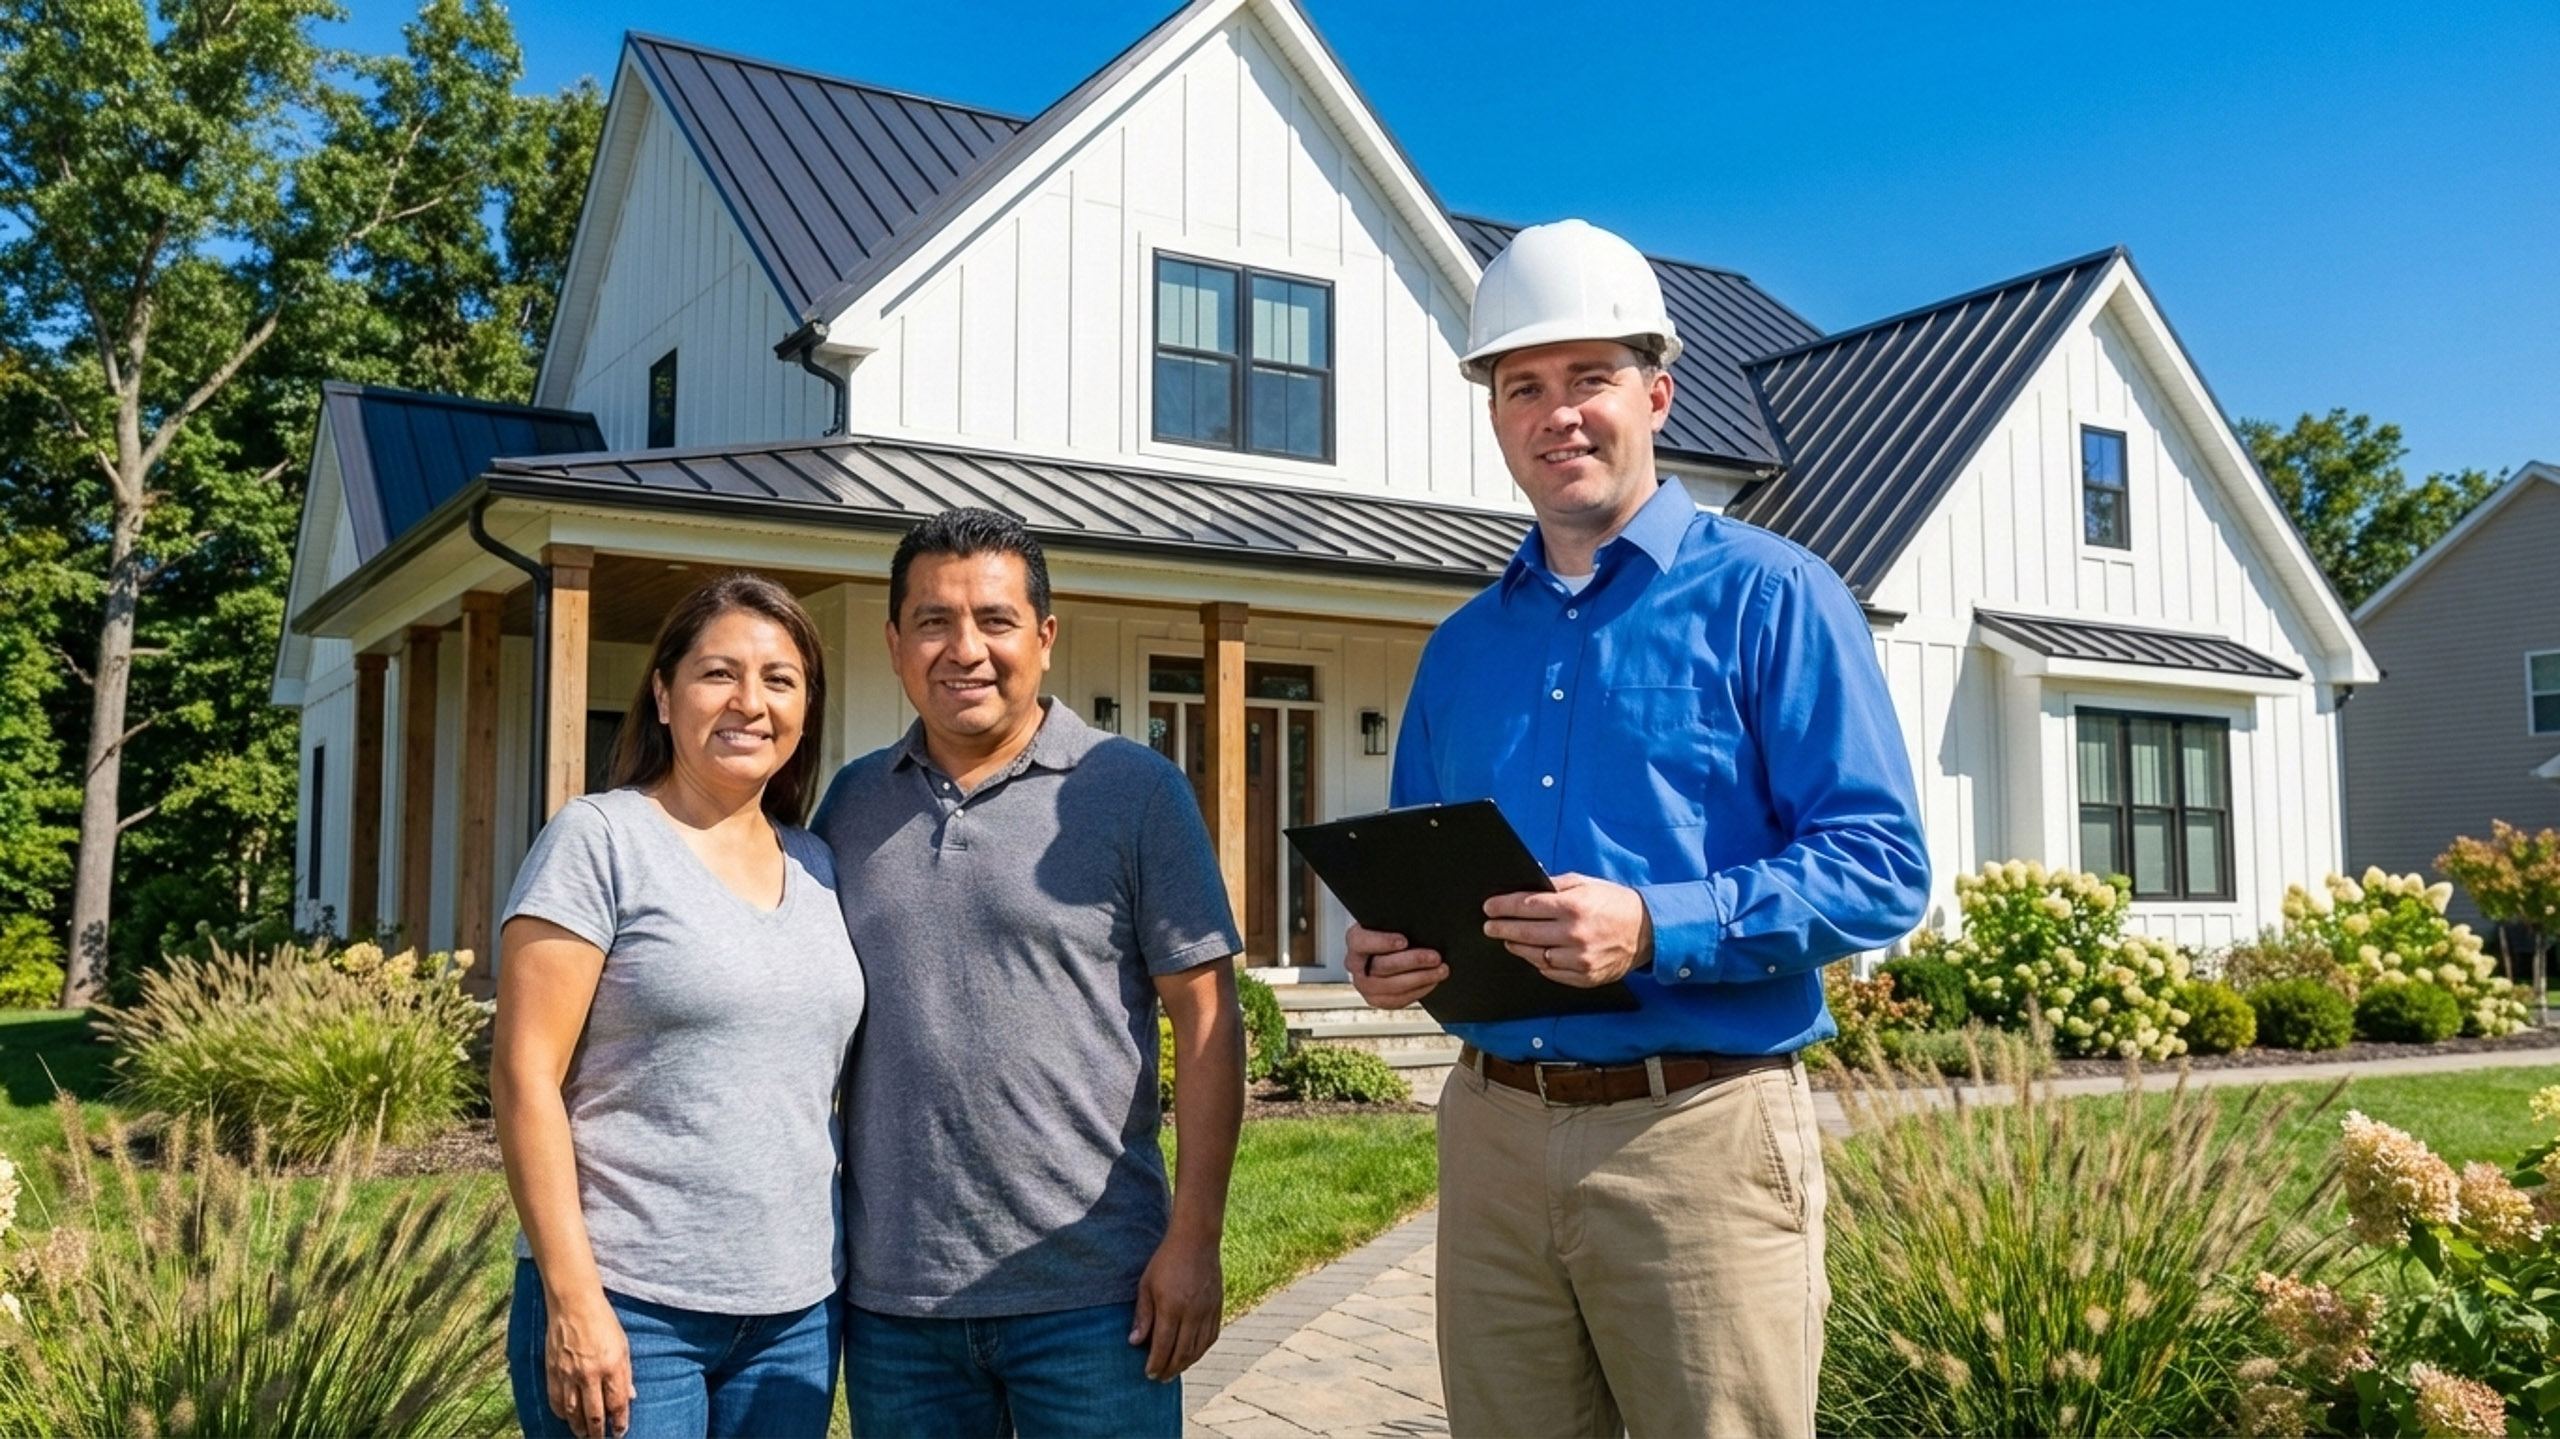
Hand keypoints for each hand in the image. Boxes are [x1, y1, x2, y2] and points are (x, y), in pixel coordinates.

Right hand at [545, 1289, 632, 1438]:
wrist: (573, 1303)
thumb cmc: (602, 1321)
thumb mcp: (623, 1345)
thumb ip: (626, 1373)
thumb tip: (630, 1396)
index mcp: (612, 1366)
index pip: (617, 1404)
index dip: (619, 1422)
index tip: (621, 1431)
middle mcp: (590, 1374)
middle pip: (594, 1414)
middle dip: (599, 1432)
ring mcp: (568, 1374)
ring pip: (572, 1412)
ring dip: (579, 1427)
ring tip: (584, 1434)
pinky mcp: (552, 1371)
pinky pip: (556, 1400)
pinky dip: (561, 1413)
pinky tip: (566, 1418)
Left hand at [1130, 1229, 1221, 1379]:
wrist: (1196, 1240)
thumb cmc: (1166, 1261)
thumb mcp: (1146, 1285)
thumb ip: (1142, 1315)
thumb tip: (1134, 1342)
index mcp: (1172, 1306)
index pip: (1163, 1345)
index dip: (1156, 1363)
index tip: (1148, 1373)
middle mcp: (1192, 1312)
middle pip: (1182, 1352)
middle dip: (1170, 1369)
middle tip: (1160, 1378)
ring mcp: (1208, 1310)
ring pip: (1199, 1348)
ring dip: (1186, 1364)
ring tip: (1174, 1370)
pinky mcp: (1218, 1307)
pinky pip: (1212, 1337)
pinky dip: (1201, 1350)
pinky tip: (1192, 1354)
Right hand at [1345, 924, 1447, 1009]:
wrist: (1384, 951)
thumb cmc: (1390, 932)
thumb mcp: (1391, 921)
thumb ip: (1399, 921)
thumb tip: (1421, 924)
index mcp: (1355, 940)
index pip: (1361, 941)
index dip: (1382, 942)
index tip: (1404, 941)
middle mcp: (1355, 964)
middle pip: (1381, 966)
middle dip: (1412, 962)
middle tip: (1435, 957)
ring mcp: (1364, 984)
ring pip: (1391, 986)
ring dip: (1421, 978)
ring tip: (1441, 970)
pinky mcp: (1376, 999)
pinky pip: (1398, 1000)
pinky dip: (1419, 991)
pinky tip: (1432, 981)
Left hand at [1483, 873, 1652, 987]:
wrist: (1648, 930)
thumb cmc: (1614, 903)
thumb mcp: (1585, 883)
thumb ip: (1554, 885)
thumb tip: (1526, 885)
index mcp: (1574, 907)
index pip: (1527, 906)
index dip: (1503, 907)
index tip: (1489, 908)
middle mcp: (1575, 934)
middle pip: (1526, 934)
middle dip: (1502, 929)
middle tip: (1489, 926)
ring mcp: (1580, 959)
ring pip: (1536, 956)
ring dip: (1518, 948)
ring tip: (1509, 940)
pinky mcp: (1585, 977)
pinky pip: (1552, 972)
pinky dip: (1539, 963)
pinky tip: (1533, 954)